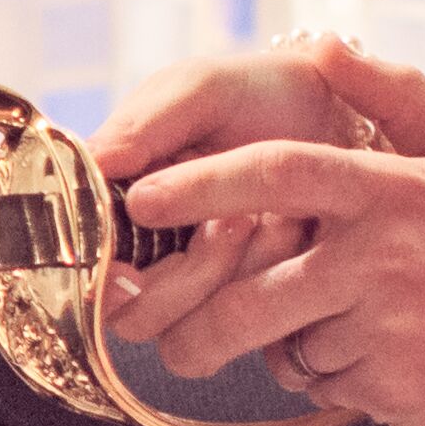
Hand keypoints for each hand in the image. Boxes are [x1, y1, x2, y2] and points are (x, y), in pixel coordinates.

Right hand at [83, 47, 361, 313]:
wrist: (341, 110)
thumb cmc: (260, 95)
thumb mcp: (201, 90)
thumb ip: (145, 122)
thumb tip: (93, 162)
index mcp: (118, 203)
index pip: (83, 265)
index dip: (98, 276)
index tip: (127, 267)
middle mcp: (151, 254)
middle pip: (131, 317)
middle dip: (182, 279)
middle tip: (230, 220)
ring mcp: (201, 287)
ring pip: (184, 335)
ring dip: (226, 279)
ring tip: (267, 219)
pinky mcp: (250, 305)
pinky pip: (242, 332)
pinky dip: (269, 287)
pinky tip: (293, 238)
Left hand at [100, 38, 424, 425]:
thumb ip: (400, 97)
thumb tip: (324, 45)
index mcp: (399, 187)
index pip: (280, 172)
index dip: (203, 184)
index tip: (145, 198)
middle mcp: (390, 250)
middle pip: (254, 291)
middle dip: (201, 324)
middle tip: (176, 339)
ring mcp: (391, 322)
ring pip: (285, 343)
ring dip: (291, 351)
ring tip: (341, 339)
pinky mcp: (391, 385)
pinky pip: (320, 384)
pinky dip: (332, 382)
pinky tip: (386, 368)